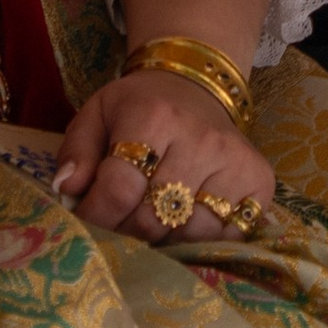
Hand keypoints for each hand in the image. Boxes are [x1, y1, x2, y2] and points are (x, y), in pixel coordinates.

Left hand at [56, 69, 275, 242]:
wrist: (198, 86)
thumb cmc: (142, 106)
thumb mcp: (98, 113)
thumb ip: (76, 150)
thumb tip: (67, 188)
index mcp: (154, 116)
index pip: (119, 188)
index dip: (96, 215)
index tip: (88, 220)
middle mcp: (200, 139)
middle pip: (152, 217)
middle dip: (125, 232)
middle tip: (118, 226)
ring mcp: (235, 162)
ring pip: (191, 233)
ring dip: (163, 241)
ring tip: (151, 226)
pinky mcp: (260, 180)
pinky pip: (228, 235)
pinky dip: (203, 241)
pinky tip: (186, 225)